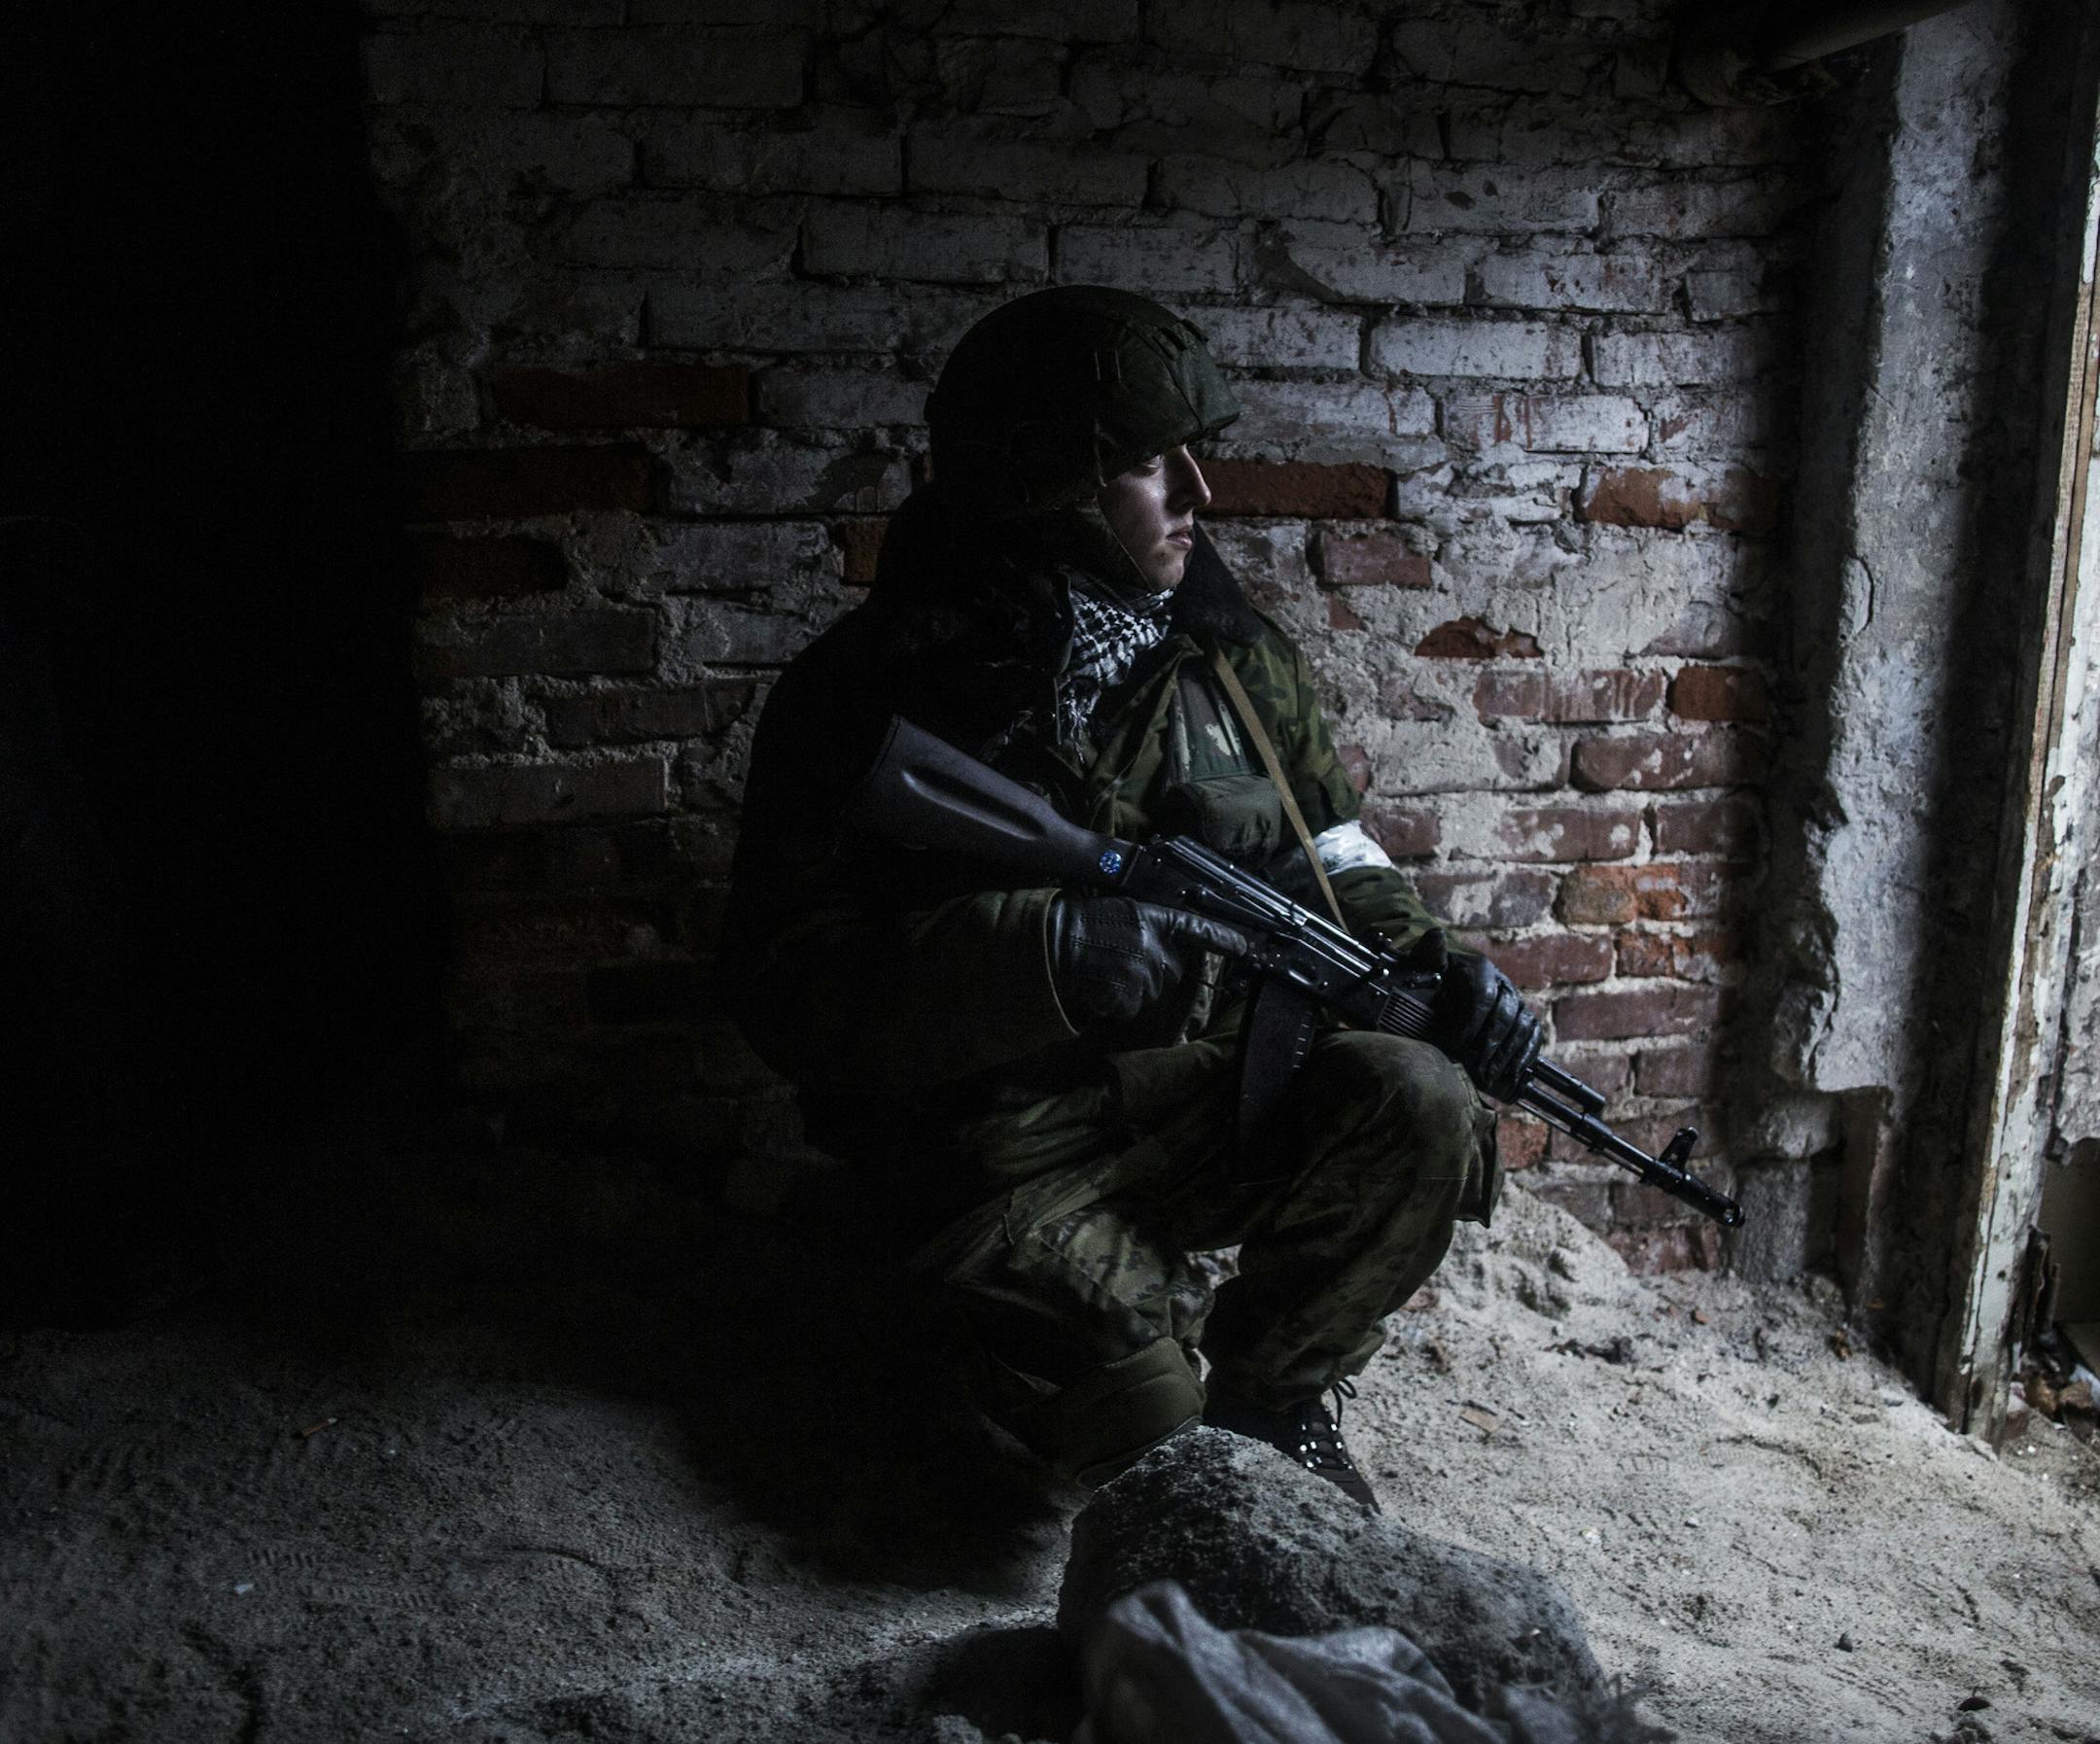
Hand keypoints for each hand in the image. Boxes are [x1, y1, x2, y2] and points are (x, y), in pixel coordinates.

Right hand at [1046, 895, 1249, 1028]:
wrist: (1055, 944)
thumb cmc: (1083, 924)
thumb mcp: (1121, 912)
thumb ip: (1149, 925)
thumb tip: (1166, 944)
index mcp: (1152, 919)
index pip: (1195, 928)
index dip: (1221, 939)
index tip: (1245, 947)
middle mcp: (1154, 946)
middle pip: (1172, 970)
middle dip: (1154, 970)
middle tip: (1123, 961)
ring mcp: (1143, 974)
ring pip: (1151, 992)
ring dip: (1133, 988)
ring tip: (1106, 971)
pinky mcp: (1130, 997)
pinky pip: (1131, 1007)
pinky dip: (1117, 1002)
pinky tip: (1100, 986)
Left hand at [1432, 948, 1541, 1101]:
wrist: (1448, 980)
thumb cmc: (1433, 975)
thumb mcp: (1425, 963)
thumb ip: (1429, 954)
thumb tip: (1436, 937)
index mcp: (1481, 969)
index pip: (1482, 996)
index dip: (1470, 1022)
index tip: (1455, 1045)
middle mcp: (1504, 983)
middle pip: (1504, 1015)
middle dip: (1489, 1044)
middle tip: (1475, 1068)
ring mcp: (1517, 1001)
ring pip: (1522, 1026)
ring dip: (1507, 1054)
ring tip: (1490, 1077)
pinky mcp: (1524, 1017)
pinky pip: (1533, 1035)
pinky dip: (1525, 1055)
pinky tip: (1513, 1074)